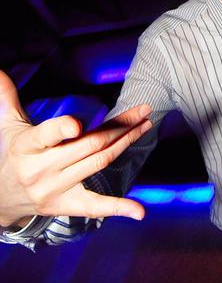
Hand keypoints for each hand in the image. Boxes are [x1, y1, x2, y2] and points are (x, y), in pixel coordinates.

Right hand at [0, 70, 152, 227]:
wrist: (2, 199)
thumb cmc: (13, 154)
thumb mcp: (8, 125)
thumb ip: (7, 98)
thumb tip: (0, 70)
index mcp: (27, 146)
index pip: (46, 135)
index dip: (62, 130)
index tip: (77, 125)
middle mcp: (42, 169)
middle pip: (88, 146)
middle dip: (119, 127)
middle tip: (144, 110)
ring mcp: (56, 189)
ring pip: (99, 164)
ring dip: (126, 144)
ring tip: (145, 126)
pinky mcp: (67, 205)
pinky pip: (96, 207)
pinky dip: (119, 208)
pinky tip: (139, 212)